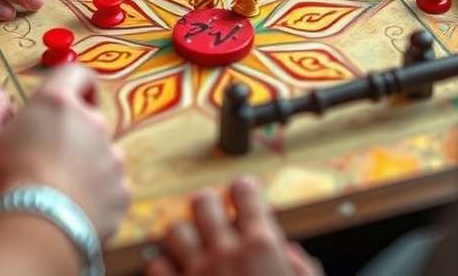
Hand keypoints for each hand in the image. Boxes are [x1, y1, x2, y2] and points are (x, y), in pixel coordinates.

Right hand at [0, 66, 129, 240]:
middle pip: (88, 118)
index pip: (76, 73)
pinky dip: (94, 194)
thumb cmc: (4, 180)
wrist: (36, 229)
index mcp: (59, 103)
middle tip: (46, 156)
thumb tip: (0, 111)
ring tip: (57, 188)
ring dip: (84, 165)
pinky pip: (109, 187)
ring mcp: (112, 157)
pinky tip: (71, 207)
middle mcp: (93, 123)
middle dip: (72, 133)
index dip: (74, 82)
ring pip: (100, 154)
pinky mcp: (120, 189)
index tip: (67, 96)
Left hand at [146, 177, 322, 275]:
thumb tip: (287, 250)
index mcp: (262, 246)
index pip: (244, 191)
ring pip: (174, 230)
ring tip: (192, 247)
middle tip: (214, 219)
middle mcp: (226, 253)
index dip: (243, 191)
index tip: (243, 196)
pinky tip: (176, 275)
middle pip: (203, 202)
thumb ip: (300, 268)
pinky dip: (163, 268)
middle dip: (208, 206)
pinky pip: (156, 267)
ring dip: (183, 236)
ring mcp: (197, 275)